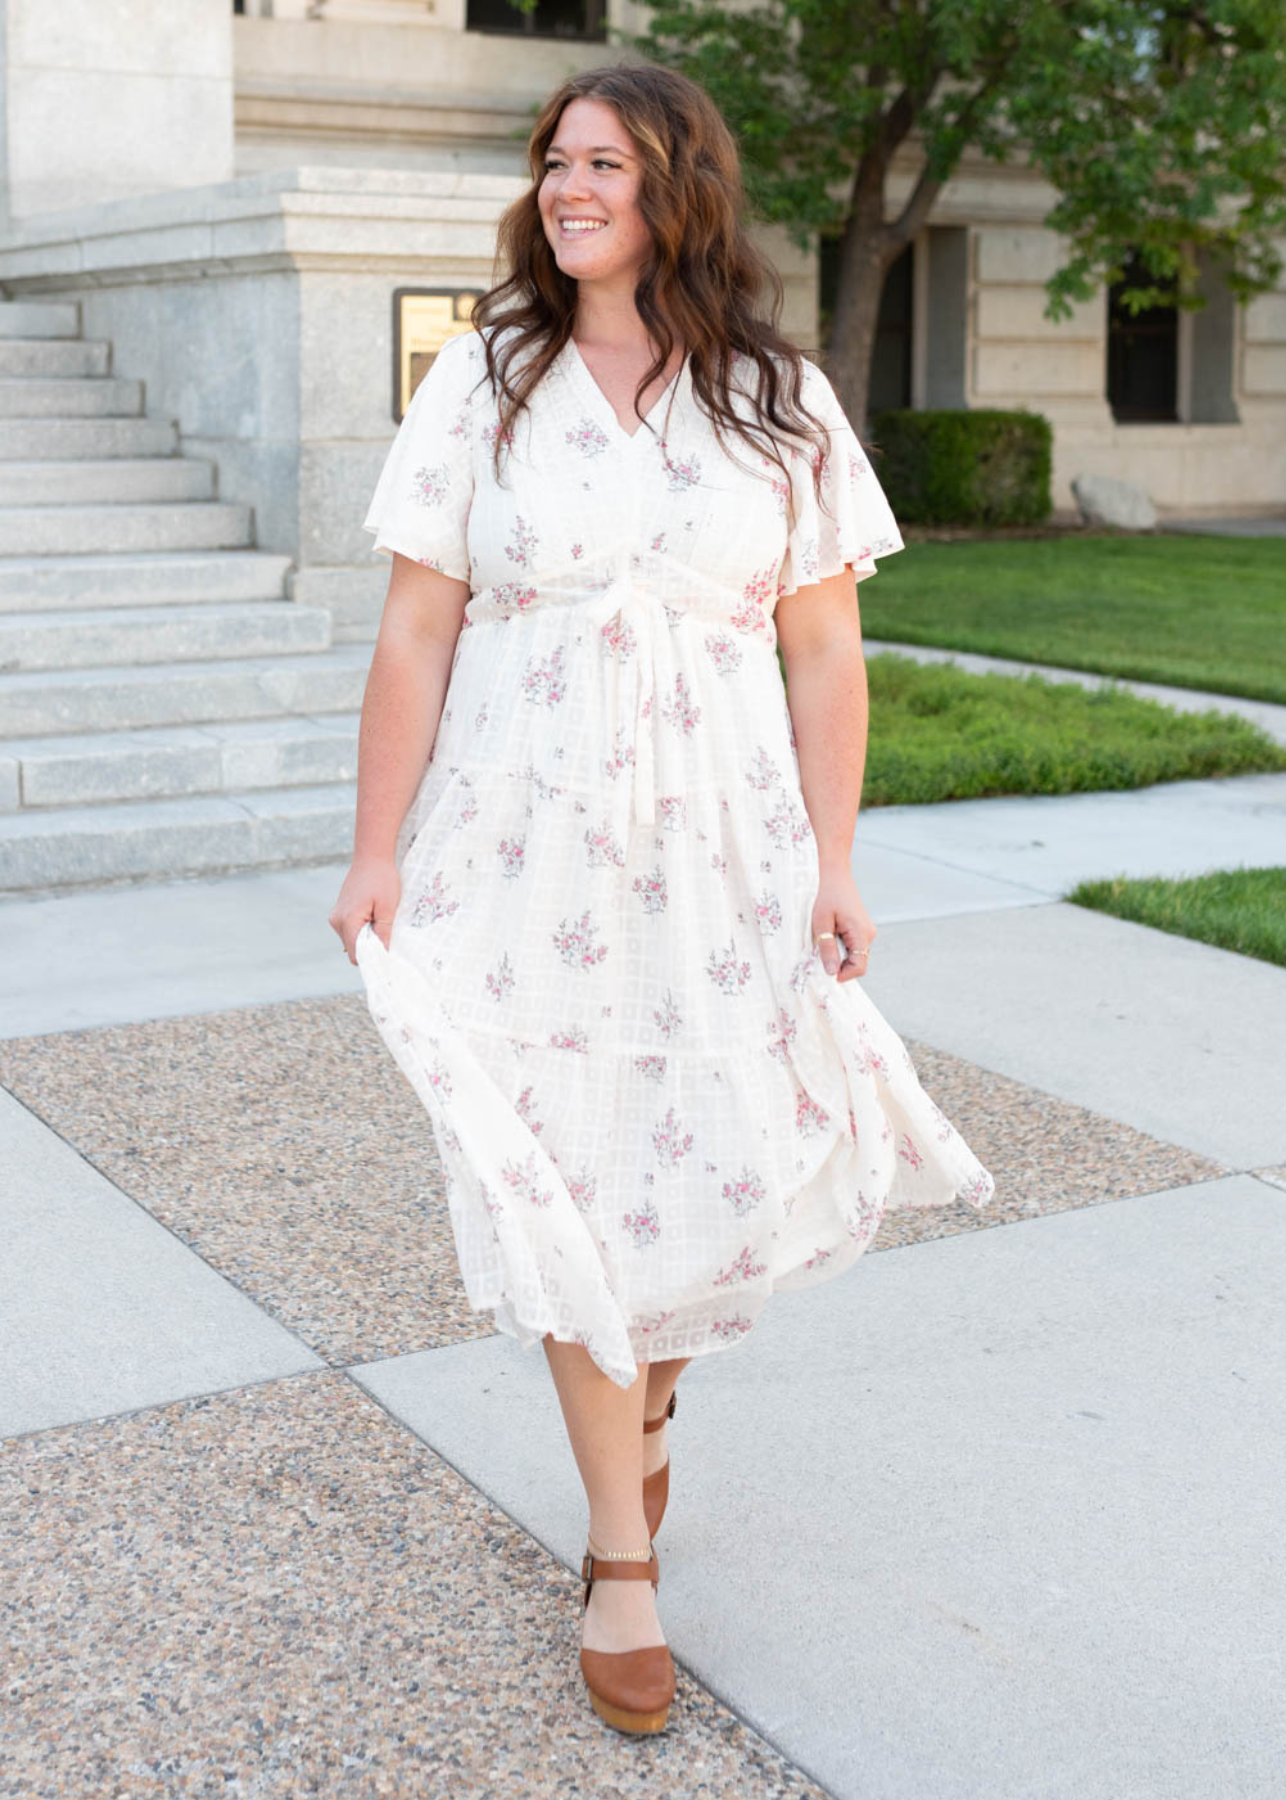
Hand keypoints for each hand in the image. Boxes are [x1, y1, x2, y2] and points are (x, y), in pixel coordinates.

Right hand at [329, 856, 400, 964]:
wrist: (372, 856)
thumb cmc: (382, 879)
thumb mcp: (389, 907)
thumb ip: (384, 933)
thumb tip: (384, 954)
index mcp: (347, 921)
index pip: (357, 956)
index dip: (373, 959)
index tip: (389, 957)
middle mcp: (337, 921)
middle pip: (354, 950)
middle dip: (371, 948)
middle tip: (389, 936)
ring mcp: (336, 917)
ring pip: (353, 941)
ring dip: (368, 938)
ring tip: (382, 921)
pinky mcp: (340, 913)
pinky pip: (352, 931)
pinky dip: (363, 930)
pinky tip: (375, 918)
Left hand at [811, 864, 876, 982]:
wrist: (834, 873)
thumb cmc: (826, 894)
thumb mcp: (821, 922)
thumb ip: (827, 948)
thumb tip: (832, 972)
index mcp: (861, 933)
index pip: (860, 966)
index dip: (844, 975)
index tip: (826, 974)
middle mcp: (868, 934)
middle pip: (857, 962)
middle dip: (839, 965)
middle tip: (819, 959)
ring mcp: (866, 930)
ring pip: (854, 954)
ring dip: (839, 955)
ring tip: (822, 942)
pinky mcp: (861, 927)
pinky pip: (852, 945)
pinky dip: (840, 946)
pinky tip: (828, 935)